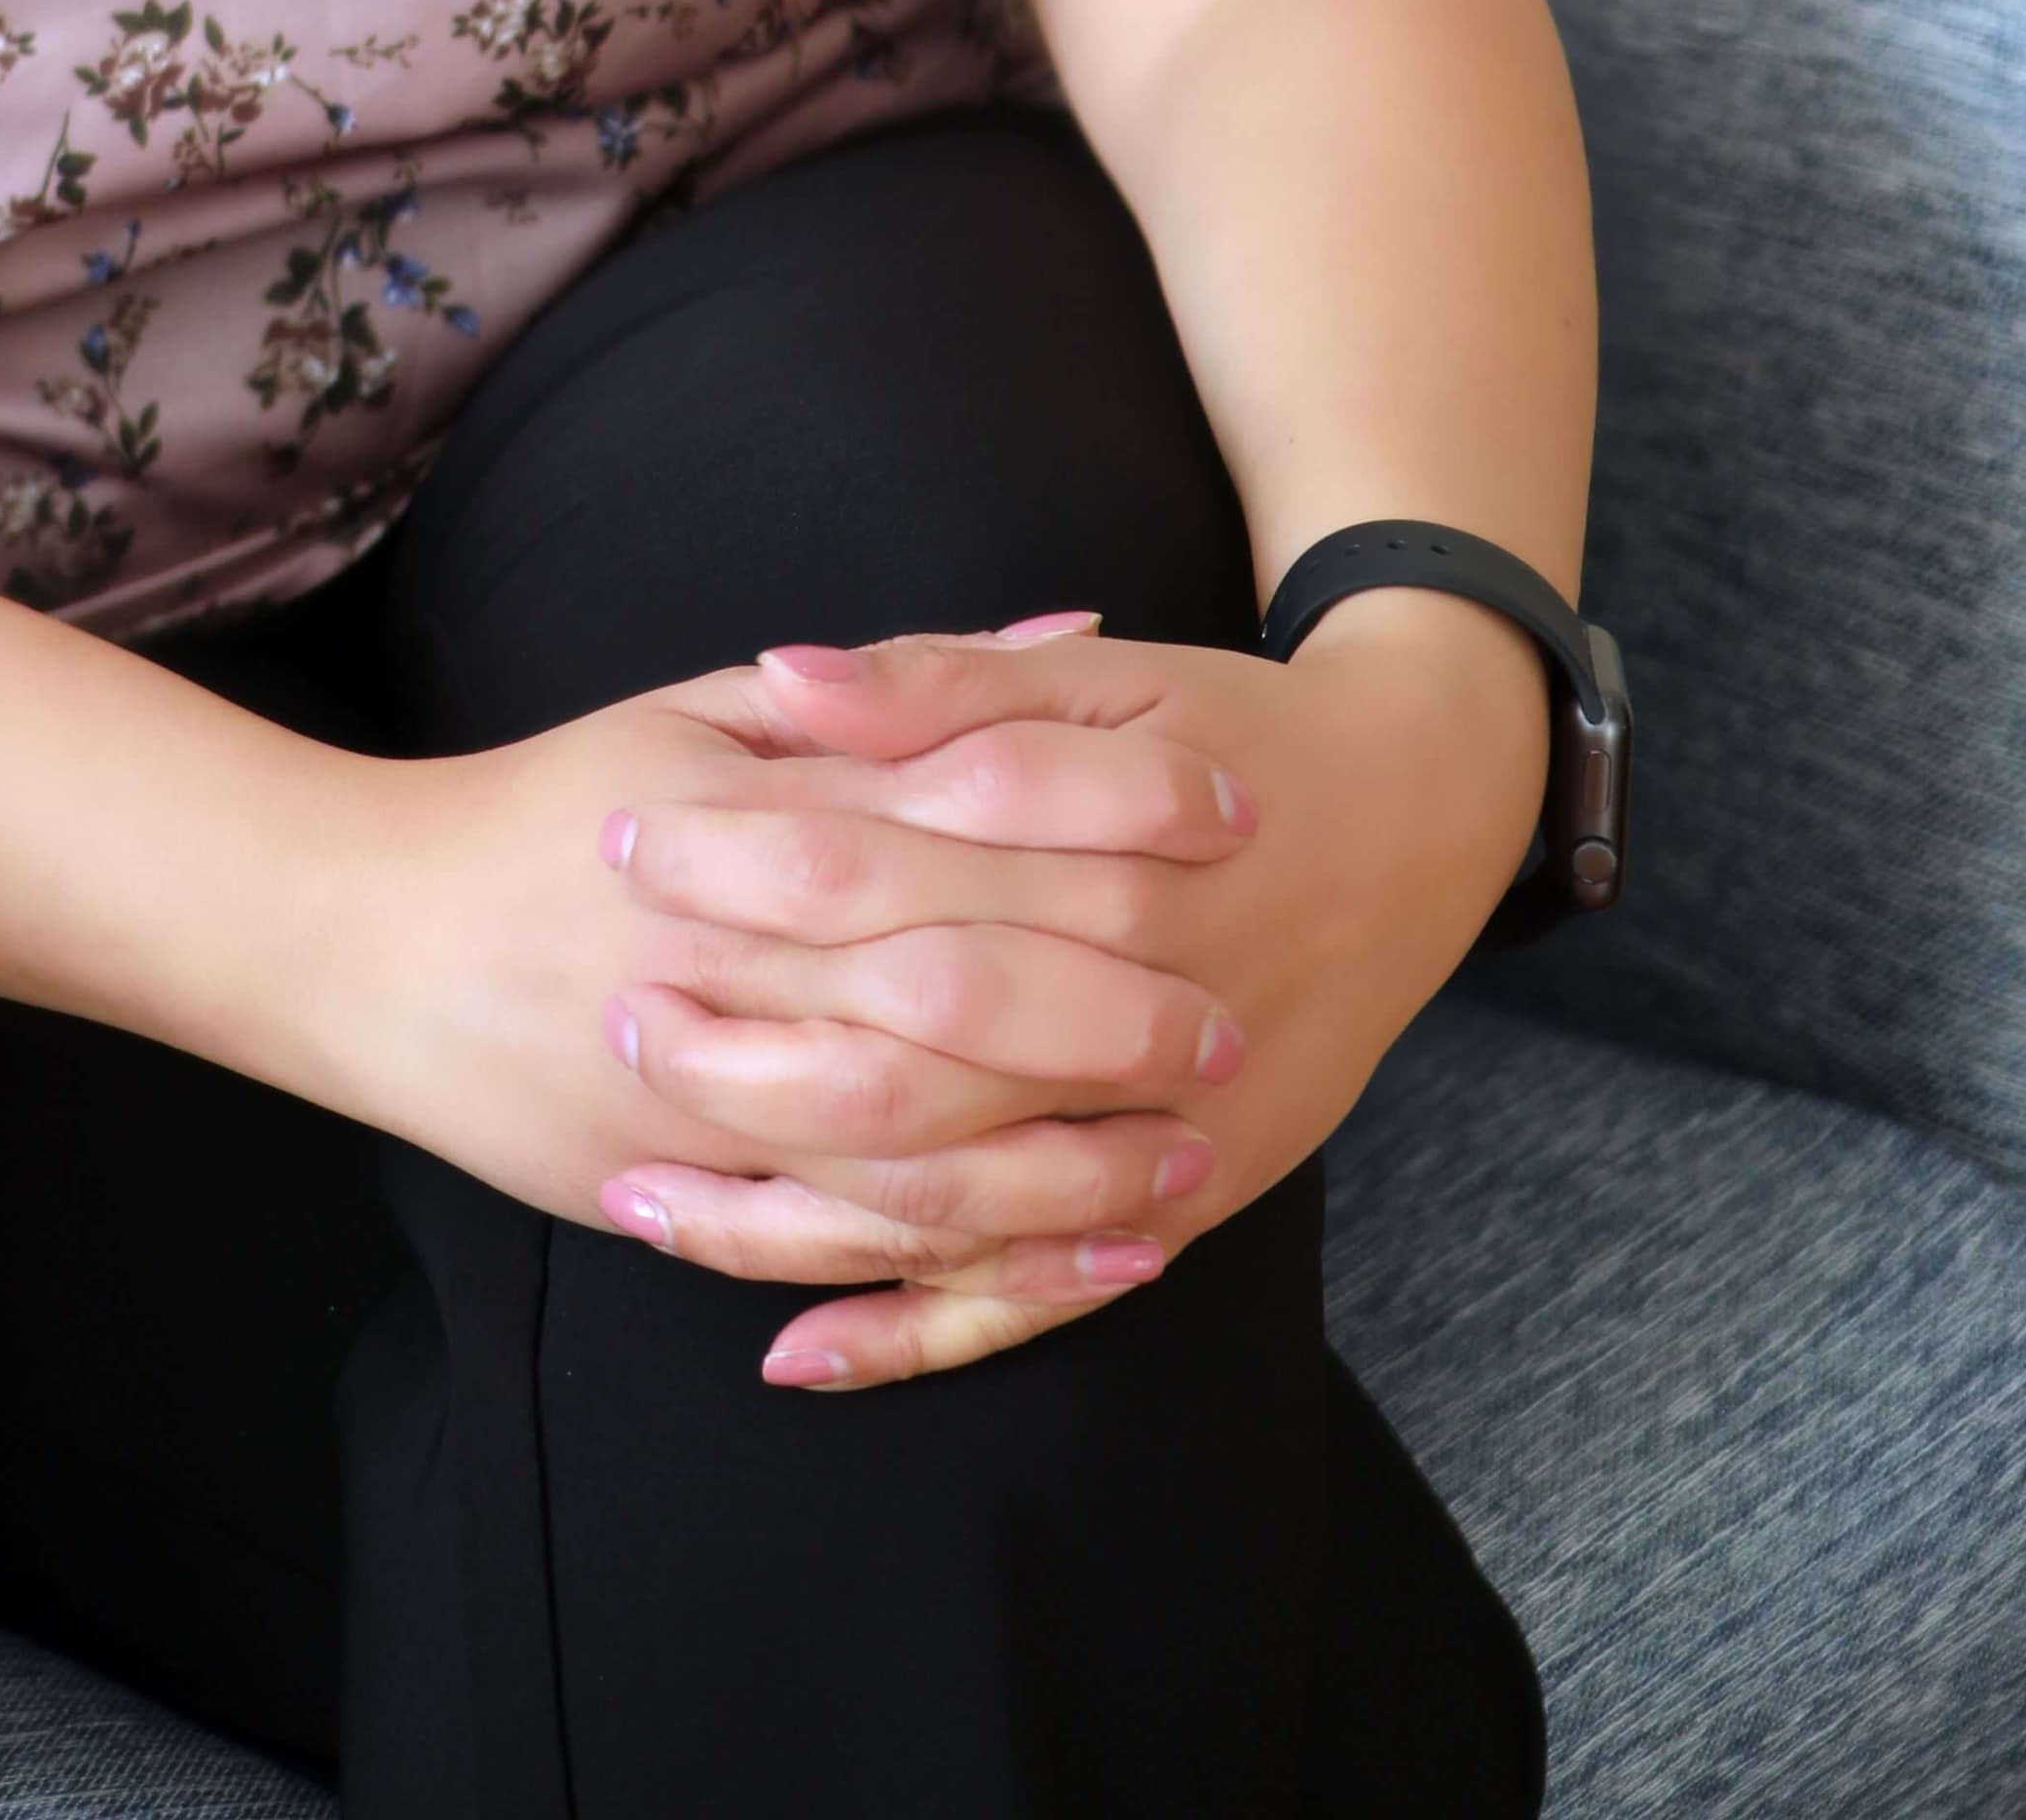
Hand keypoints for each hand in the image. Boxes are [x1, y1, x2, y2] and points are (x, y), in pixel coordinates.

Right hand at [304, 638, 1253, 1311]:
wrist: (365, 939)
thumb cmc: (548, 805)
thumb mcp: (699, 707)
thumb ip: (889, 687)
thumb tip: (1074, 631)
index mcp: (752, 820)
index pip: (963, 813)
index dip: (1106, 818)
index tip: (1225, 815)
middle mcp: (741, 959)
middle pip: (962, 986)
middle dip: (1109, 1008)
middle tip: (1229, 1017)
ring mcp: (713, 1093)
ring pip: (927, 1143)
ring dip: (1070, 1160)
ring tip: (1186, 1153)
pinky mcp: (688, 1195)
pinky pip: (855, 1242)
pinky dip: (976, 1258)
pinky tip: (1079, 1255)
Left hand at [595, 601, 1552, 1387]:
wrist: (1415, 820)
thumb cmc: (1231, 730)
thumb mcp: (1100, 677)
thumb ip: (941, 682)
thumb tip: (781, 676)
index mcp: (1098, 857)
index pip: (879, 869)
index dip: (739, 857)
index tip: (622, 838)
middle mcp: (1128, 1011)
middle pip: (901, 1048)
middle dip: (737, 1043)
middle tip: (610, 1015)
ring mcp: (1156, 1131)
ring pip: (945, 1201)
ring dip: (784, 1206)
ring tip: (633, 1190)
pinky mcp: (1179, 1207)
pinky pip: (1029, 1294)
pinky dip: (910, 1334)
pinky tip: (790, 1349)